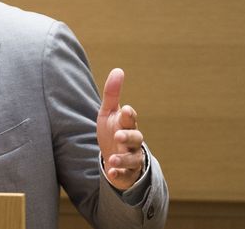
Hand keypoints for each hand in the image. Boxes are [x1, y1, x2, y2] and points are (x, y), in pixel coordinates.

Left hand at [96, 68, 144, 189]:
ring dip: (123, 158)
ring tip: (112, 158)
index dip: (129, 115)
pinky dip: (119, 174)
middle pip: (136, 138)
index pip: (130, 119)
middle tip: (118, 135)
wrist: (114, 158)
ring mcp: (131, 157)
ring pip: (132, 158)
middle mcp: (133, 141)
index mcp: (127, 125)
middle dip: (128, 136)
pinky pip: (125, 174)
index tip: (125, 110)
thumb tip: (118, 70)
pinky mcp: (126, 172)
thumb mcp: (109, 113)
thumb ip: (112, 93)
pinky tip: (112, 173)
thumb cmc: (112, 131)